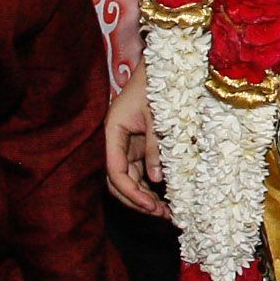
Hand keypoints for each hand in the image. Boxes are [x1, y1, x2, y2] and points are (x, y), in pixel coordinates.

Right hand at [104, 74, 167, 216]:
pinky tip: (165, 196)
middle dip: (137, 200)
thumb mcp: (158, 116)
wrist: (161, 65)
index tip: (151, 207)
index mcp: (113, 132)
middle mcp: (115, 141)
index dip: (132, 193)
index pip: (116, 172)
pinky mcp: (137, 144)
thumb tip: (157, 180)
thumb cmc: (157, 84)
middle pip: (118, 181)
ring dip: (144, 196)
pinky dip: (149, 184)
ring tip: (166, 212)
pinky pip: (139, 170)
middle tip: (162, 215)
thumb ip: (156, 147)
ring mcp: (126, 144)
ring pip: (129, 179)